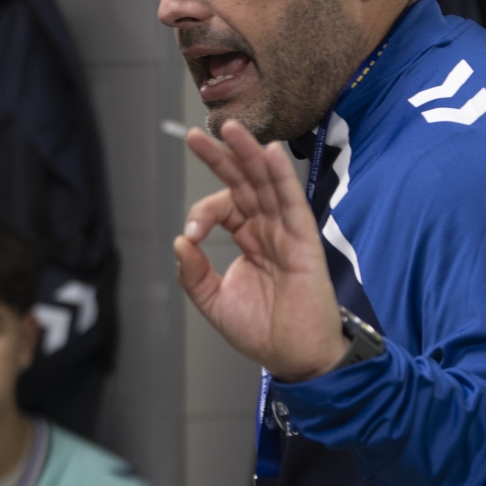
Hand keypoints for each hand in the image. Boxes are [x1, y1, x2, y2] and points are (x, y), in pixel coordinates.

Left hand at [176, 121, 348, 381]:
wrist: (296, 357)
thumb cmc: (264, 331)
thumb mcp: (214, 302)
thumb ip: (194, 273)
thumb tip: (180, 242)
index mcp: (249, 238)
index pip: (224, 205)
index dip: (202, 212)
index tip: (191, 235)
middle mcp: (268, 228)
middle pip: (244, 182)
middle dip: (222, 156)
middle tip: (198, 134)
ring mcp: (287, 232)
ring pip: (267, 183)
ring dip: (249, 154)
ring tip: (231, 128)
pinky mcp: (305, 241)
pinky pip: (293, 203)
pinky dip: (282, 177)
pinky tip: (270, 154)